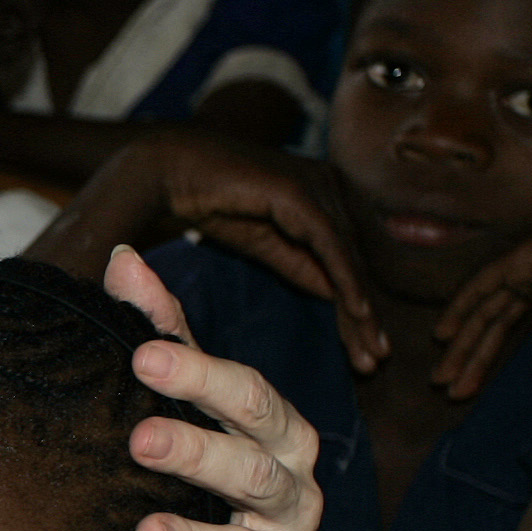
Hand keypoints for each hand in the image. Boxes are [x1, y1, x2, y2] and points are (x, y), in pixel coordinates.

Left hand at [104, 245, 324, 530]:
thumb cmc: (221, 463)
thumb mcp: (201, 401)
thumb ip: (165, 333)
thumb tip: (122, 257)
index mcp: (279, 436)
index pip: (250, 398)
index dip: (199, 377)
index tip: (140, 356)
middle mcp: (291, 497)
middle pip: (252, 471)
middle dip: (198, 455)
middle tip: (138, 440)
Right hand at [119, 129, 385, 373]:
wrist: (155, 168)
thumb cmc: (194, 198)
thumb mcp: (256, 242)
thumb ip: (295, 262)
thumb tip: (332, 291)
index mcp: (315, 196)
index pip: (342, 260)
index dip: (353, 305)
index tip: (365, 350)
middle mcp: (323, 186)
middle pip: (352, 262)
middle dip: (364, 316)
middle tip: (376, 362)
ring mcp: (312, 184)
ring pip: (346, 258)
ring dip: (360, 309)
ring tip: (370, 356)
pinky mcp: (295, 192)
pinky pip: (329, 244)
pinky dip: (345, 281)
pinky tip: (358, 315)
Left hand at [433, 215, 531, 400]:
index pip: (512, 318)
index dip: (487, 349)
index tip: (467, 380)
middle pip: (494, 318)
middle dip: (470, 355)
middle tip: (446, 387)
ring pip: (486, 309)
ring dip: (462, 345)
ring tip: (441, 379)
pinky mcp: (526, 256)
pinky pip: (485, 285)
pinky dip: (462, 308)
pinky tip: (443, 335)